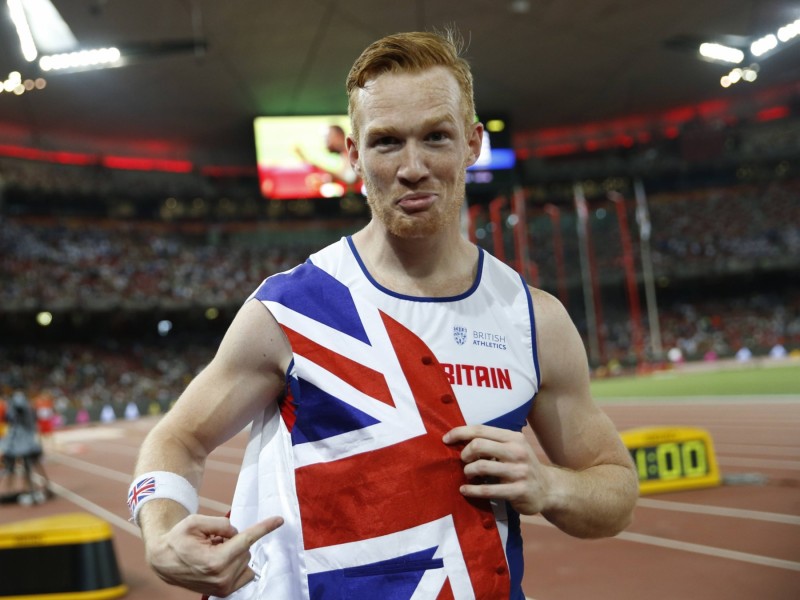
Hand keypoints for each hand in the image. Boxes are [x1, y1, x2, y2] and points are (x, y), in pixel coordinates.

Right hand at [145, 514, 283, 596]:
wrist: (164, 561)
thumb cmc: (178, 539)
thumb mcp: (195, 522)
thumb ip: (220, 523)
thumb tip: (237, 532)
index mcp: (215, 561)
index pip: (246, 540)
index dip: (264, 528)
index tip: (279, 520)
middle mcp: (222, 577)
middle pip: (245, 548)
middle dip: (234, 540)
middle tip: (213, 541)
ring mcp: (224, 587)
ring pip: (246, 558)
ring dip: (235, 551)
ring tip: (213, 552)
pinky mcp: (225, 591)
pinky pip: (245, 571)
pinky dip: (237, 562)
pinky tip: (220, 561)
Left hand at [443, 424, 549, 515]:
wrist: (548, 489)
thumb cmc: (521, 466)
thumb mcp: (512, 448)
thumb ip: (492, 442)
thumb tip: (460, 439)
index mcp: (513, 437)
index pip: (481, 429)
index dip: (460, 432)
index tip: (446, 439)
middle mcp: (517, 451)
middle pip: (478, 445)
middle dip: (464, 454)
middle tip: (463, 461)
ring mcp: (519, 471)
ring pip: (481, 467)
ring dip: (468, 471)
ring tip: (467, 475)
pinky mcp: (518, 491)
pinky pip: (488, 490)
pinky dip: (472, 490)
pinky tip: (465, 490)